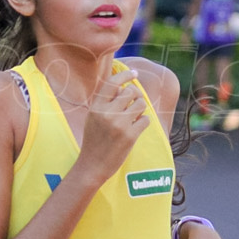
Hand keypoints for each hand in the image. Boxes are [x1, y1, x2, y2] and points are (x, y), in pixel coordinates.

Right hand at [74, 69, 150, 184]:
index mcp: (96, 107)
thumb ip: (105, 102)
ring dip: (141, 110)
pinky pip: (146, 120)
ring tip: (135, 117)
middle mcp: (106, 113)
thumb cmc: (94, 139)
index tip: (135, 73)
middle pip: (130, 92)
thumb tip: (125, 87)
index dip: (125, 75)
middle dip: (136, 96)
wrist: (92, 165)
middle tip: (135, 103)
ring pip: (141, 104)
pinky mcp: (130, 136)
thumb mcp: (93, 117)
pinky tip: (136, 128)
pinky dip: (144, 122)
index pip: (112, 83)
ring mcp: (119, 124)